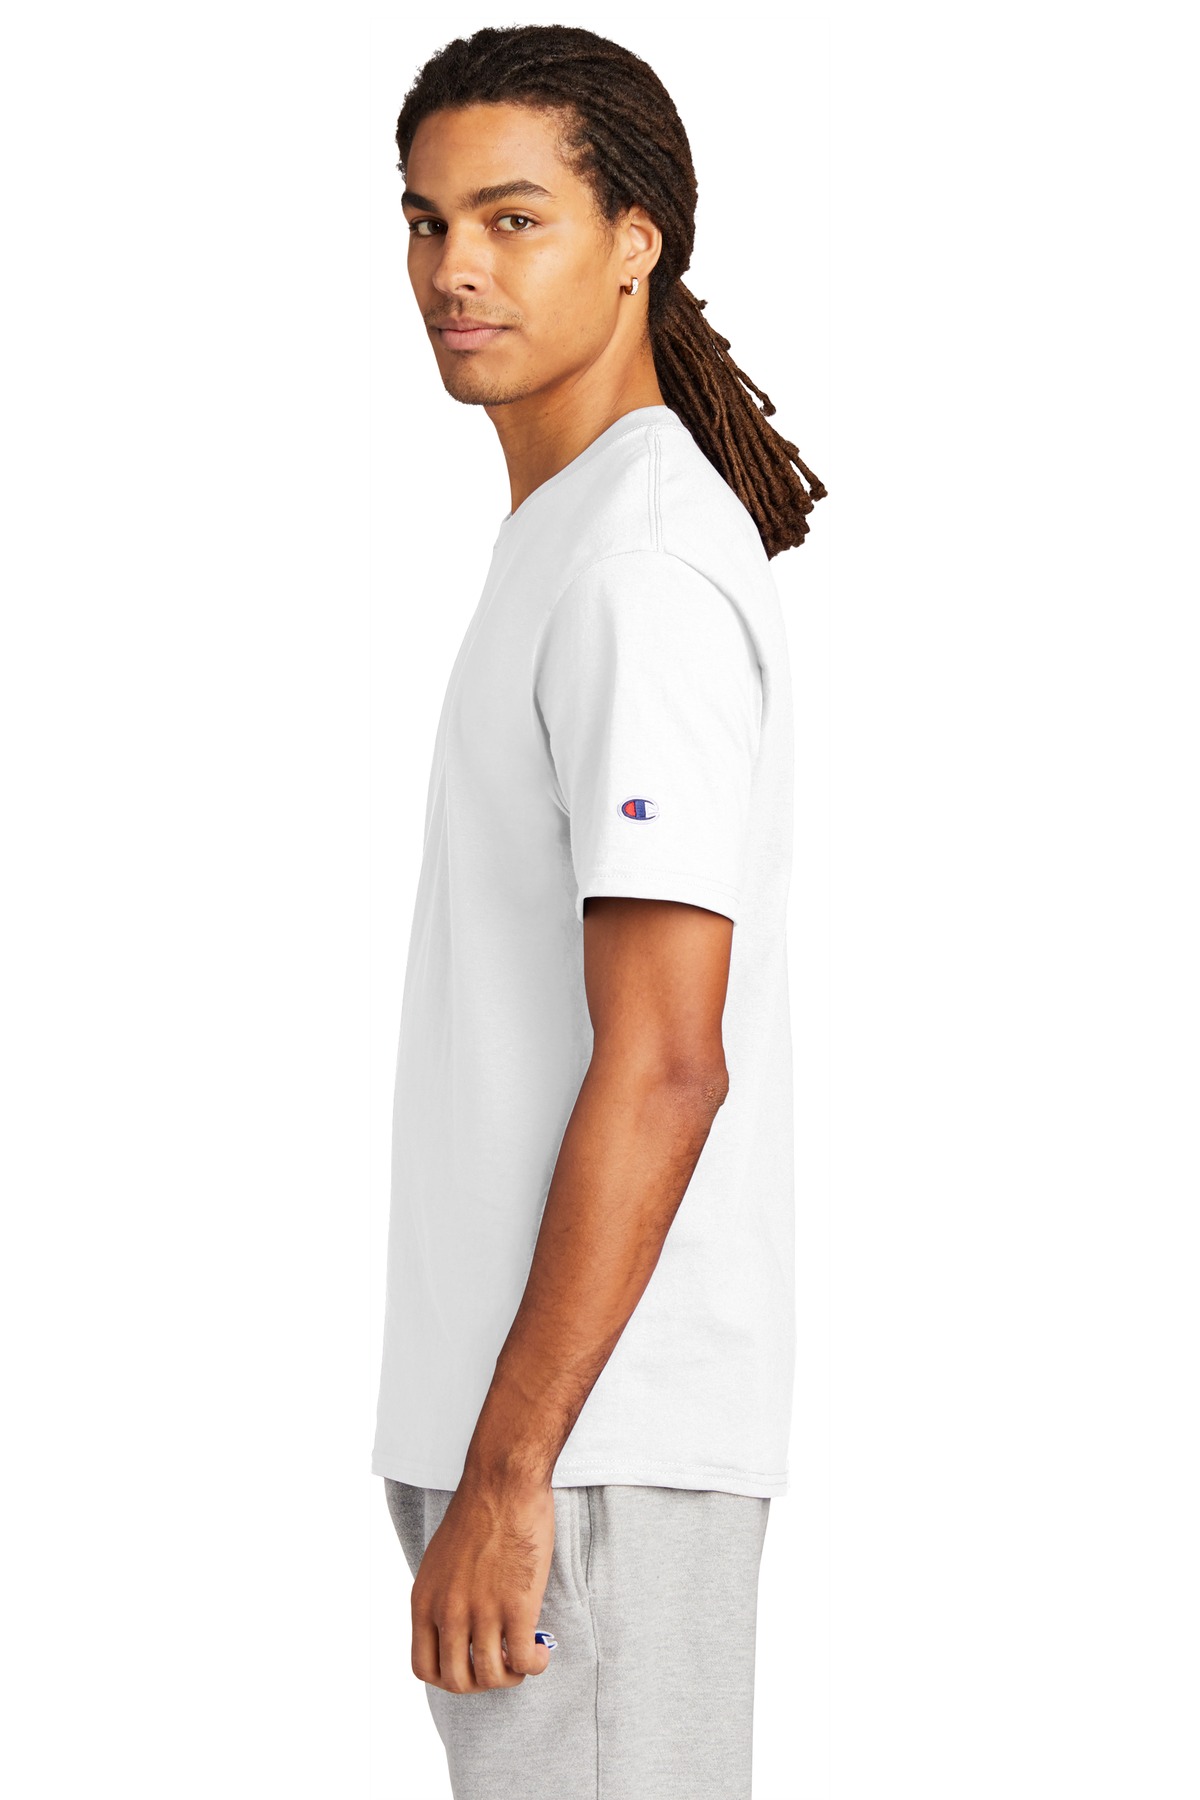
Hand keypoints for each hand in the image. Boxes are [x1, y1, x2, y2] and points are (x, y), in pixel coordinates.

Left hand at [410, 1472, 556, 1692]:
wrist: (503, 1483)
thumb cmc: (477, 1513)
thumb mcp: (438, 1562)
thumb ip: (441, 1598)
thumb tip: (455, 1629)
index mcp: (425, 1601)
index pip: (424, 1668)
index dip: (448, 1678)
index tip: (470, 1666)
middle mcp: (449, 1612)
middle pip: (457, 1680)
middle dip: (481, 1682)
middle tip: (502, 1664)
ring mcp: (482, 1611)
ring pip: (491, 1676)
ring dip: (511, 1677)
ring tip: (524, 1658)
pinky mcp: (517, 1606)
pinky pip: (523, 1660)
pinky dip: (534, 1665)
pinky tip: (540, 1652)